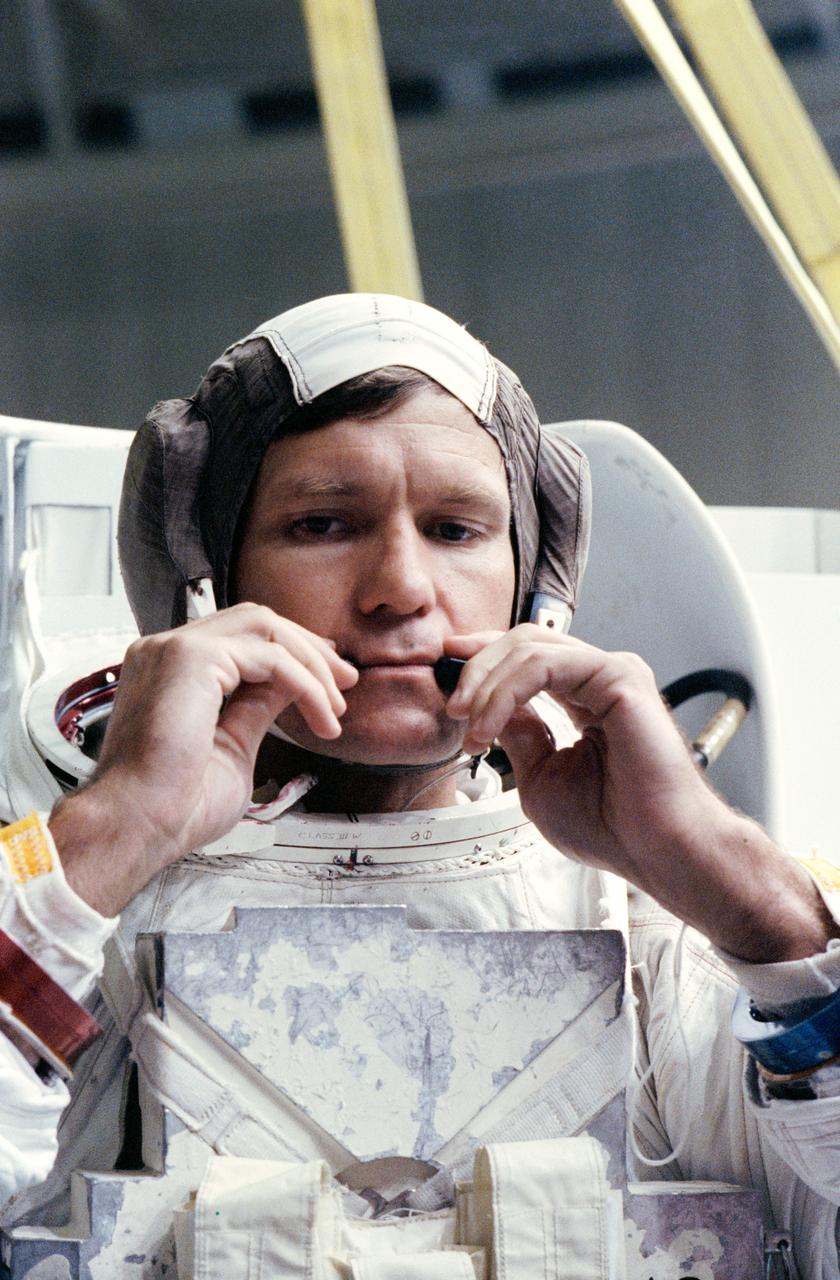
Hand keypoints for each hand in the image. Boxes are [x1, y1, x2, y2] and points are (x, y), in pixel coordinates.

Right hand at [50, 605, 357, 913]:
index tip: (328, 678)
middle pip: (255, 621)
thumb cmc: (173, 805)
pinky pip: (270, 657)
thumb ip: (256, 708)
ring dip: (311, 664)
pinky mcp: (191, 657)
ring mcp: (175, 648)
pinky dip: (305, 683)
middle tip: (346, 680)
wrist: (138, 826)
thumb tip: (288, 686)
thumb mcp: (233, 745)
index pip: (239, 637)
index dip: (290, 650)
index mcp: (169, 669)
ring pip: (266, 629)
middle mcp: (166, 650)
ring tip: (337, 705)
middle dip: (307, 648)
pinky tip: (321, 714)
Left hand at [444, 626, 834, 961]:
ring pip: (529, 647)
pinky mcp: (618, 676)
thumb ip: (516, 735)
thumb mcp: (539, 777)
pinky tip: (488, 724)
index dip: (482, 660)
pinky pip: (544, 664)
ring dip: (485, 683)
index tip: (445, 674)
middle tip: (450, 706)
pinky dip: (505, 691)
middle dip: (476, 668)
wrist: (655, 849)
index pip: (527, 658)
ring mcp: (611, 672)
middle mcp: (600, 678)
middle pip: (524, 642)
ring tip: (467, 724)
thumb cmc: (611, 826)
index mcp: (585, 698)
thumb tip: (485, 708)